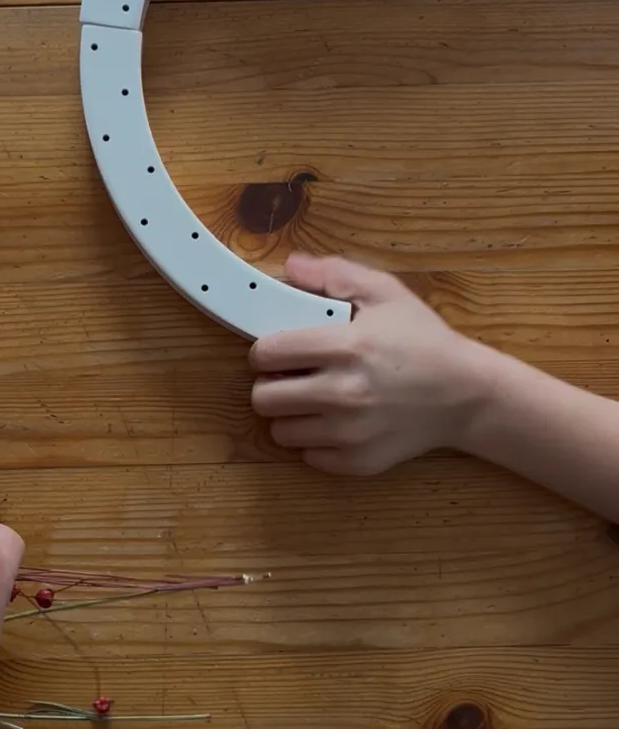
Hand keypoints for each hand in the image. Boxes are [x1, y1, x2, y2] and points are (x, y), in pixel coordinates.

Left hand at [250, 255, 490, 474]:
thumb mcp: (385, 293)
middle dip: (271, 384)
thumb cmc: (423, 340)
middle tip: (291, 377)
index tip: (276, 350)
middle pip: (263, 398)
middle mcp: (343, 394)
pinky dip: (314, 442)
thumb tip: (290, 266)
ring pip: (279, 432)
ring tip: (313, 399)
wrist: (466, 395)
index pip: (268, 354)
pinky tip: (335, 422)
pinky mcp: (357, 462)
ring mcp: (350, 434)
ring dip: (289, 415)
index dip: (263, 350)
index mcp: (346, 348)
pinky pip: (308, 457)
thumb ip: (334, 275)